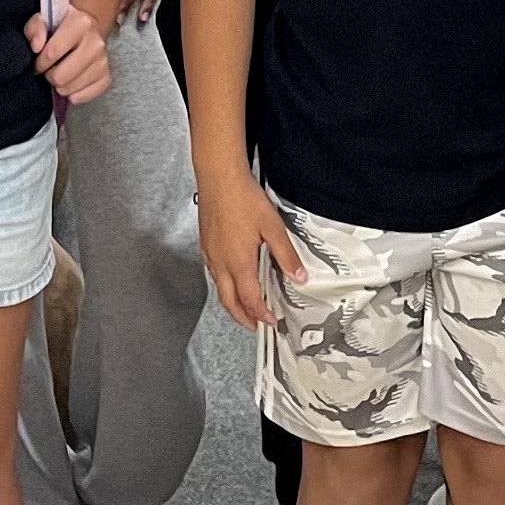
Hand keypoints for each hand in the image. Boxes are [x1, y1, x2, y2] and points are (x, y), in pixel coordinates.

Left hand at [29, 5, 112, 105]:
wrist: (86, 33)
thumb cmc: (60, 27)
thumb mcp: (42, 20)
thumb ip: (35, 29)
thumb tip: (37, 47)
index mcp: (80, 23)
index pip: (52, 53)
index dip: (39, 62)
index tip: (39, 61)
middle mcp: (96, 42)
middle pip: (61, 76)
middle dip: (49, 75)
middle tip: (49, 69)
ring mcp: (103, 62)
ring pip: (70, 89)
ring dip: (59, 85)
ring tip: (60, 73)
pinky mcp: (106, 78)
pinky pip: (82, 97)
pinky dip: (72, 94)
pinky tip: (70, 82)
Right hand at [195, 169, 298, 328]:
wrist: (218, 178)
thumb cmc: (242, 199)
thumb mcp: (272, 227)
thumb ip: (286, 255)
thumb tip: (298, 277)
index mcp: (239, 264)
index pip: (250, 300)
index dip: (260, 315)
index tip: (271, 321)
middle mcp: (221, 264)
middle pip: (229, 303)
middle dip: (243, 319)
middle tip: (255, 326)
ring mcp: (210, 255)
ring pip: (219, 290)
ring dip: (232, 304)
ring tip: (245, 308)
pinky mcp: (205, 245)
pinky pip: (213, 275)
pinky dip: (224, 286)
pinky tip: (231, 280)